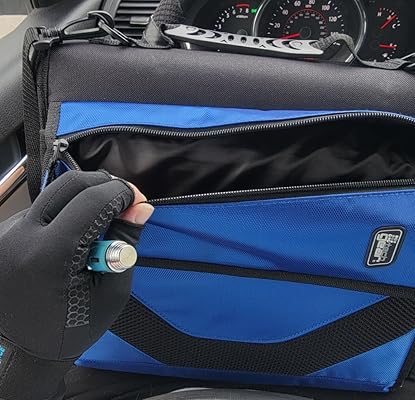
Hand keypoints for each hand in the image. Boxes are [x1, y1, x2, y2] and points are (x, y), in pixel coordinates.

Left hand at [0, 170, 153, 399]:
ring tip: (99, 226)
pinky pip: (44, 206)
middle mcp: (21, 237)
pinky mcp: (5, 233)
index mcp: (50, 256)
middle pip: (70, 183)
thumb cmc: (72, 327)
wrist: (23, 349)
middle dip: (105, 185)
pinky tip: (76, 234)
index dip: (122, 193)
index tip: (138, 202)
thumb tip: (141, 208)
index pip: (92, 201)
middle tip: (124, 202)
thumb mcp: (112, 290)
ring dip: (86, 199)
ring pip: (56, 193)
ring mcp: (8, 233)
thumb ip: (125, 243)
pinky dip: (67, 211)